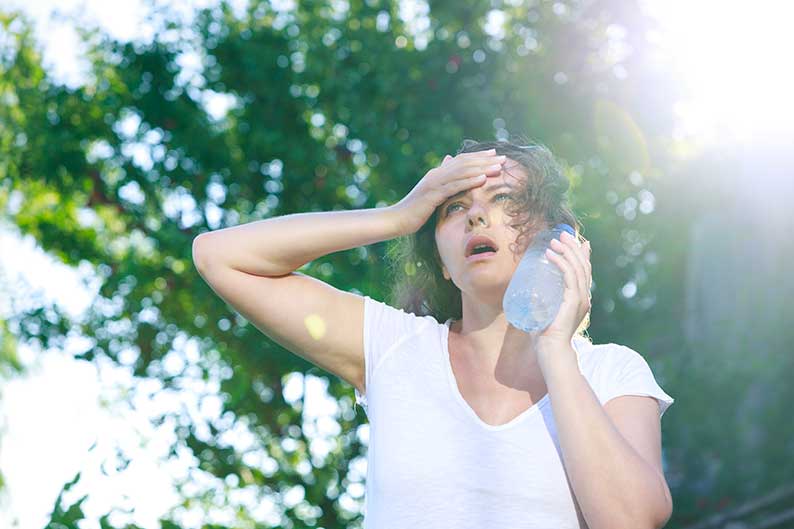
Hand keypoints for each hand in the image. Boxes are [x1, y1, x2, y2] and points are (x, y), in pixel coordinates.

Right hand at [388, 149, 506, 234]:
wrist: (396, 220)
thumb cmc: (414, 212)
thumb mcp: (431, 197)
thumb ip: (442, 186)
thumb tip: (448, 175)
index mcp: (437, 174)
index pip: (461, 161)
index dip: (479, 156)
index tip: (495, 154)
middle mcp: (436, 175)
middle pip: (465, 163)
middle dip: (485, 160)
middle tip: (504, 158)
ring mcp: (434, 183)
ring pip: (462, 172)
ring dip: (482, 168)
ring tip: (499, 167)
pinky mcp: (433, 194)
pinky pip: (454, 186)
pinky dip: (470, 181)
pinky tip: (483, 179)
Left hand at [534, 231, 592, 358]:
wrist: (550, 349)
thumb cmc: (544, 334)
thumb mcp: (543, 311)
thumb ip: (539, 302)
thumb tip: (527, 293)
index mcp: (579, 298)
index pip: (584, 271)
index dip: (581, 254)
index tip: (575, 241)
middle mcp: (584, 297)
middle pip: (583, 265)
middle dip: (573, 247)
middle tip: (562, 234)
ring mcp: (581, 299)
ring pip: (577, 267)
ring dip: (566, 251)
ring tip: (554, 241)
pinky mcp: (574, 301)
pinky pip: (569, 276)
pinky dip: (560, 263)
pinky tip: (551, 254)